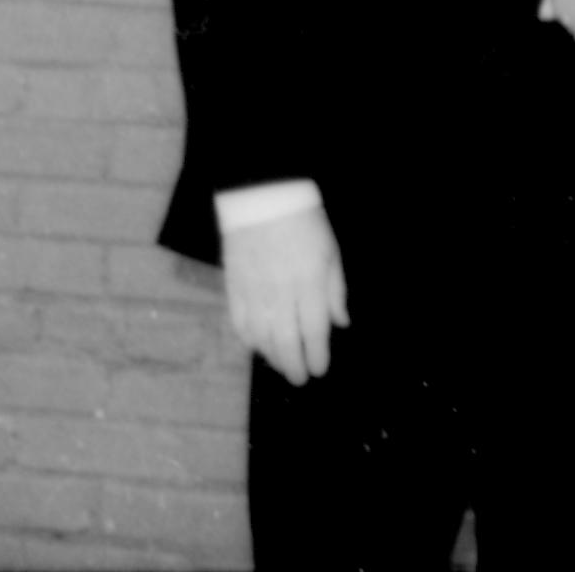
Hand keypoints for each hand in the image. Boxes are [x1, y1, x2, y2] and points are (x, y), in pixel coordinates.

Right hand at [221, 204, 348, 384]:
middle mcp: (281, 292)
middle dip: (294, 365)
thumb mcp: (331, 252)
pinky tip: (257, 347)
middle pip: (286, 341)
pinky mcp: (234, 286)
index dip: (317, 355)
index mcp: (309, 282)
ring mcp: (254, 291)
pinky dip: (249, 339)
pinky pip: (240, 322)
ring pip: (261, 337)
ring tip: (282, 365)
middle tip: (300, 378)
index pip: (314, 330)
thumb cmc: (305, 222)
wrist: (262, 197)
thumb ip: (335, 290)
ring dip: (272, 357)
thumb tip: (341, 323)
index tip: (320, 370)